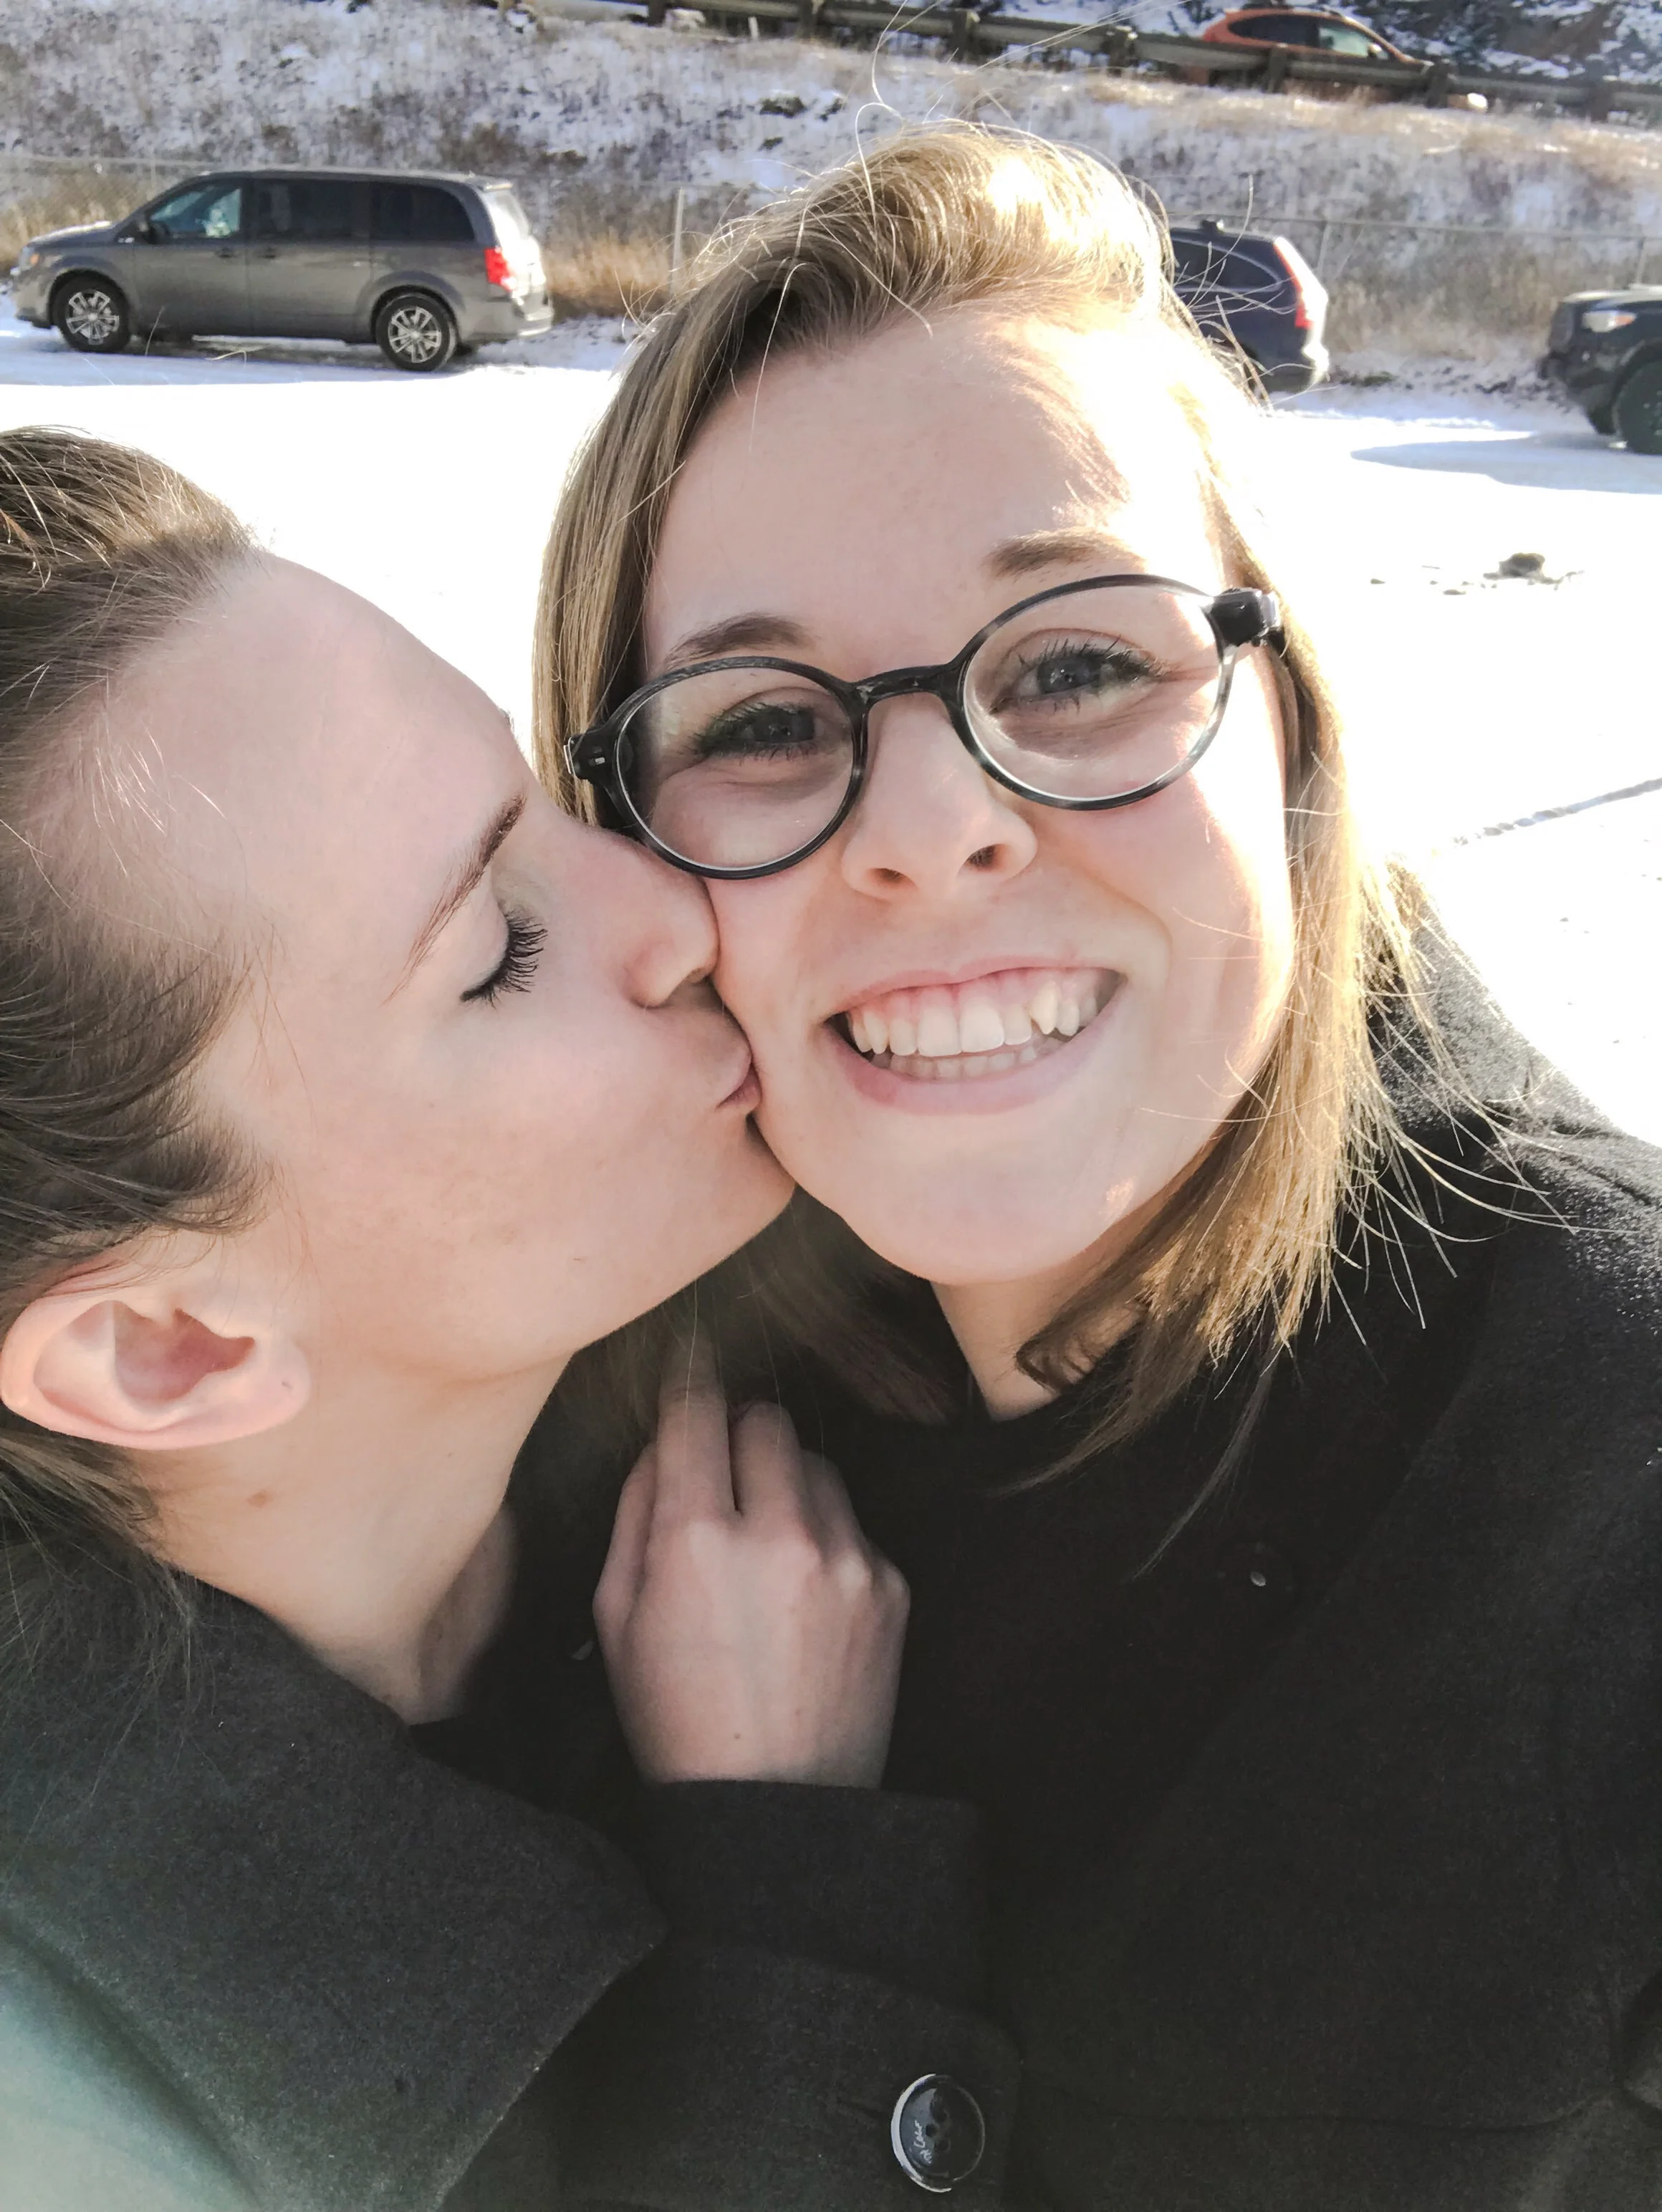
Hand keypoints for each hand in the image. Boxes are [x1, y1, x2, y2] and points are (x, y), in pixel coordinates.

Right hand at [595, 1344, 908, 1786]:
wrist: (777, 1814)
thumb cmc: (675, 1717)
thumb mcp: (615, 1617)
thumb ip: (635, 1510)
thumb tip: (664, 1435)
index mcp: (695, 1539)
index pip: (697, 1407)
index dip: (687, 1380)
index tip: (687, 1366)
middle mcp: (779, 1533)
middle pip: (765, 1418)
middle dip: (737, 1433)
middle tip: (718, 1475)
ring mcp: (846, 1557)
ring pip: (813, 1463)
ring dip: (783, 1483)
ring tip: (758, 1551)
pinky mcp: (891, 1584)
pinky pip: (850, 1521)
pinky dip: (822, 1537)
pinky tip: (798, 1597)